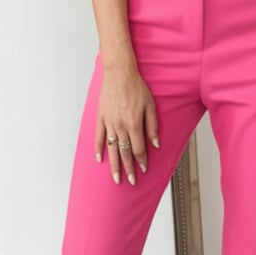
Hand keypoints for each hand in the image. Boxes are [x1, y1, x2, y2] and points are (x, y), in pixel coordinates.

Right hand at [95, 59, 159, 185]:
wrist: (119, 73)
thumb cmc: (136, 87)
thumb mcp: (151, 105)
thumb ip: (153, 126)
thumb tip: (156, 144)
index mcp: (134, 124)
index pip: (139, 149)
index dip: (142, 161)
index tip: (143, 170)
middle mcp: (120, 126)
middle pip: (125, 153)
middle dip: (129, 169)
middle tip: (130, 181)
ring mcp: (109, 123)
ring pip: (112, 149)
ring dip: (114, 165)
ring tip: (116, 178)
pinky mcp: (101, 118)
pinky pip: (99, 137)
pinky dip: (99, 149)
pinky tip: (100, 159)